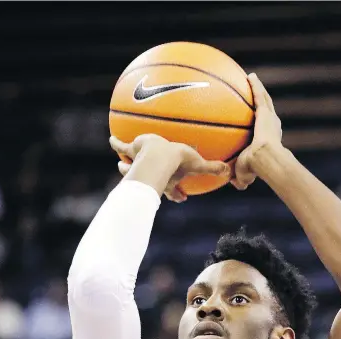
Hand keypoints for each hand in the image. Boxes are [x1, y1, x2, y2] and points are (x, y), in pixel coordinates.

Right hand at [110, 134, 228, 201]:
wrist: (157, 155)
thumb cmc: (177, 161)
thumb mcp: (197, 163)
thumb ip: (212, 167)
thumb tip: (229, 172)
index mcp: (168, 180)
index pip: (173, 191)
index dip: (177, 195)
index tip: (181, 197)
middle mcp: (152, 175)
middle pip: (151, 182)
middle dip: (151, 184)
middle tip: (151, 183)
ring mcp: (139, 164)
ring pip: (130, 167)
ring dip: (126, 166)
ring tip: (121, 163)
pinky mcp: (130, 151)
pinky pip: (121, 147)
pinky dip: (116, 143)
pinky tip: (111, 139)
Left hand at [231, 73, 282, 190]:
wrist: (266, 160)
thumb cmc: (256, 169)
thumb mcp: (245, 173)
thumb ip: (240, 177)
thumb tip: (233, 183)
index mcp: (268, 138)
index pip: (263, 128)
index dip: (260, 121)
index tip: (256, 117)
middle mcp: (272, 126)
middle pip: (266, 109)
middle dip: (261, 101)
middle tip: (255, 93)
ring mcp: (270, 118)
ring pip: (264, 99)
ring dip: (258, 89)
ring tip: (251, 78)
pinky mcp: (266, 112)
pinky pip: (259, 95)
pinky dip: (256, 85)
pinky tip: (249, 76)